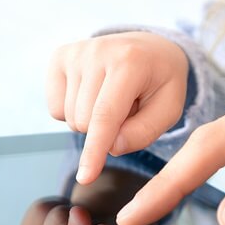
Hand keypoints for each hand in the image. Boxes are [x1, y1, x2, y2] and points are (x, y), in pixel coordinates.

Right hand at [47, 31, 188, 184]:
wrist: (148, 47)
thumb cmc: (159, 82)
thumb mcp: (169, 109)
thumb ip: (144, 132)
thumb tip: (111, 147)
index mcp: (129, 61)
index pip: (106, 115)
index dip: (95, 150)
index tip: (86, 176)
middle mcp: (97, 51)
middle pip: (84, 122)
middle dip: (104, 130)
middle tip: (127, 108)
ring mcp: (75, 52)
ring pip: (68, 118)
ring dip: (90, 120)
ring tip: (112, 98)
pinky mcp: (59, 57)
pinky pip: (55, 108)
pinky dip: (72, 111)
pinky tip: (92, 94)